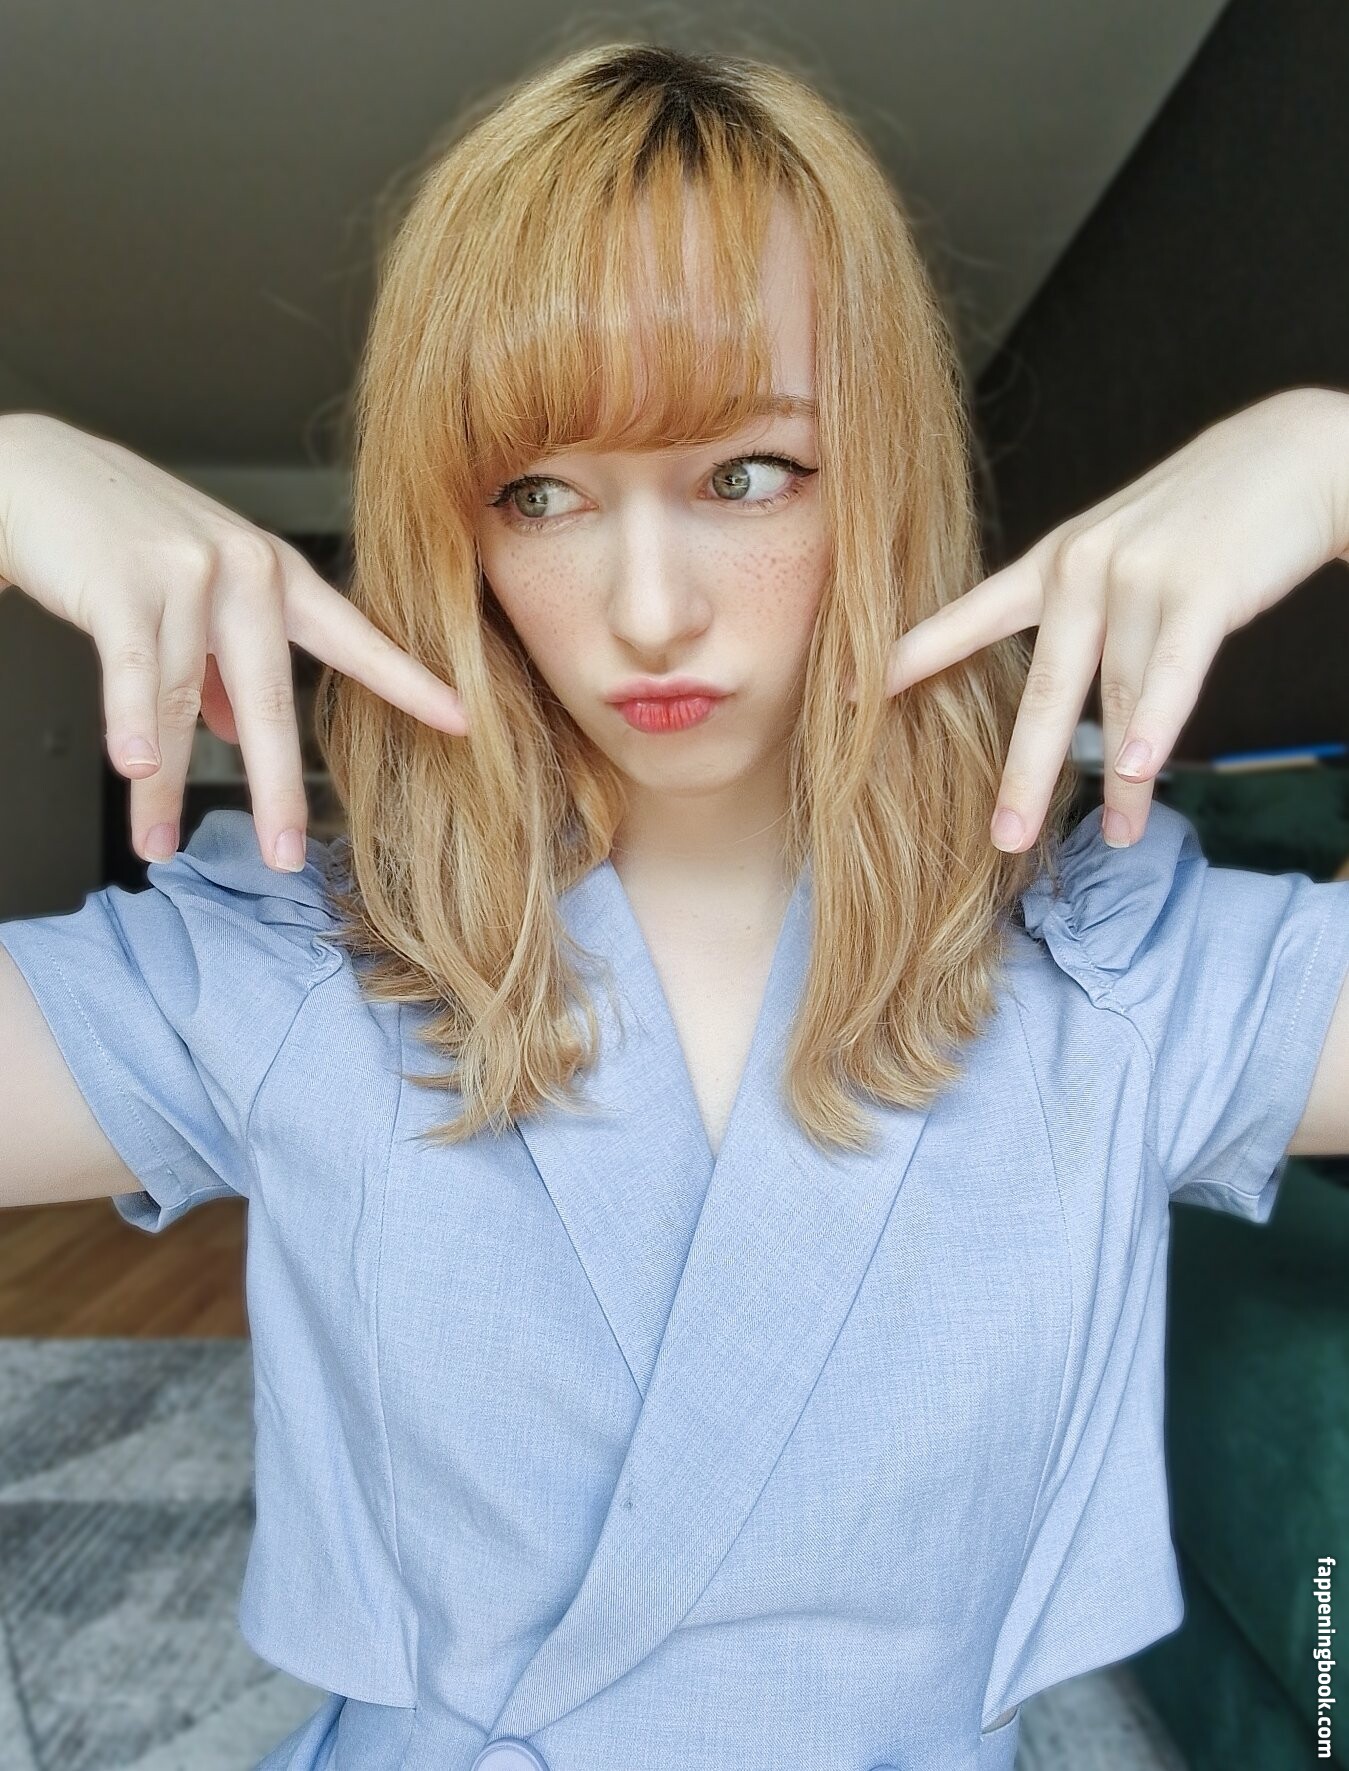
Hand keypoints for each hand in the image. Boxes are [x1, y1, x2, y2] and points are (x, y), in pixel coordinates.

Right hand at [0, 412, 466, 871]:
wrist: (33, 471)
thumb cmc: (119, 538)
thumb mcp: (195, 595)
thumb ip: (219, 665)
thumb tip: (235, 733)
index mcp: (275, 574)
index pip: (352, 639)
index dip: (407, 682)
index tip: (462, 722)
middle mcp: (245, 570)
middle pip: (272, 697)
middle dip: (276, 787)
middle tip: (283, 857)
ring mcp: (188, 571)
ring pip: (182, 701)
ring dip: (162, 786)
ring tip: (156, 845)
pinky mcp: (124, 579)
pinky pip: (133, 667)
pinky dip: (131, 721)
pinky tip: (134, 768)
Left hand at [881, 386, 1348, 851]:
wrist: (1297, 458)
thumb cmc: (1204, 519)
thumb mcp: (1119, 548)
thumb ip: (1080, 612)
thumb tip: (1055, 692)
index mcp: (1053, 563)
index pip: (967, 618)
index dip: (908, 657)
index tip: (845, 694)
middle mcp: (1083, 569)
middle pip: (1043, 692)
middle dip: (1023, 775)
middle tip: (1004, 841)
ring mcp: (1139, 577)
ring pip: (1116, 701)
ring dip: (1122, 781)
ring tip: (1116, 837)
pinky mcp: (1202, 587)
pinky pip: (1171, 673)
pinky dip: (1154, 727)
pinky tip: (1137, 772)